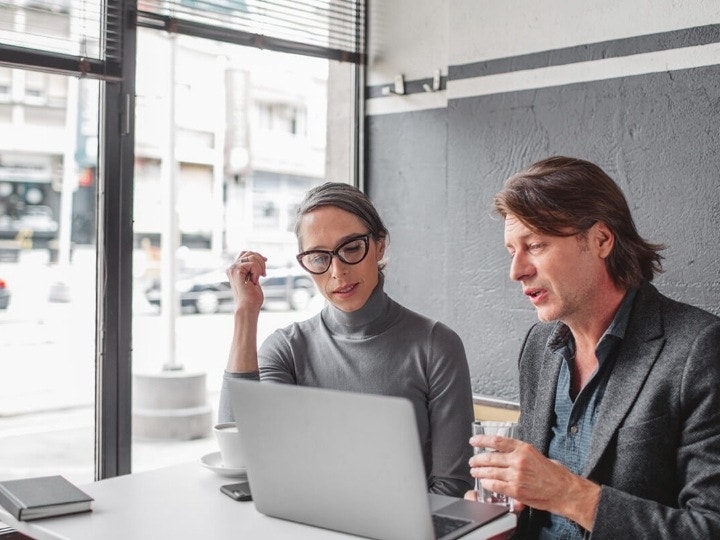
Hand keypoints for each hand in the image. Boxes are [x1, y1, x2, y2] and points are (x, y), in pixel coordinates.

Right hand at [226, 251, 267, 311]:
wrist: (248, 307)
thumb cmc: (252, 297)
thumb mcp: (253, 278)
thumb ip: (253, 268)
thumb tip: (261, 258)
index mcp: (234, 269)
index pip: (246, 253)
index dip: (257, 255)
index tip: (265, 261)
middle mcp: (231, 267)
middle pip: (249, 253)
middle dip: (261, 261)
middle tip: (264, 274)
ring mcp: (233, 268)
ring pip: (252, 256)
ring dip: (260, 267)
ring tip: (259, 278)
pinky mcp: (236, 271)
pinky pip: (252, 264)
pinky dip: (257, 272)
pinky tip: (254, 281)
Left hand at [468, 434, 599, 530]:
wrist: (565, 491)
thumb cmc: (555, 475)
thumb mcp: (537, 455)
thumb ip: (521, 453)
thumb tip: (508, 453)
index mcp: (524, 449)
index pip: (497, 441)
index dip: (482, 440)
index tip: (474, 441)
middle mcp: (518, 460)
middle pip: (490, 457)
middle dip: (477, 459)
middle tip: (473, 461)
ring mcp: (516, 476)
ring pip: (490, 471)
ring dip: (479, 472)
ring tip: (475, 472)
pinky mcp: (516, 490)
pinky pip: (495, 485)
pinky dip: (487, 484)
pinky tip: (484, 483)